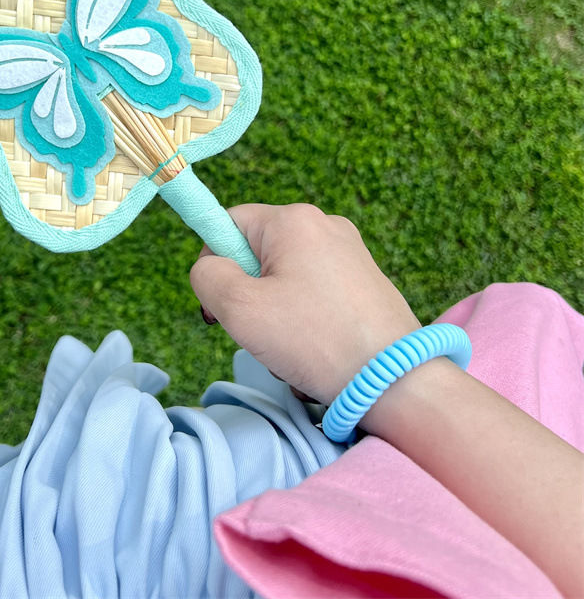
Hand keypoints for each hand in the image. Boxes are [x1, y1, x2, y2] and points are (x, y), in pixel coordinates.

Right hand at [189, 203, 419, 405]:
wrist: (395, 380)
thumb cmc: (313, 340)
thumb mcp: (239, 309)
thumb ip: (207, 276)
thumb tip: (210, 267)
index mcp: (293, 220)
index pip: (229, 223)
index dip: (214, 260)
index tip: (223, 303)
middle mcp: (325, 224)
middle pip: (257, 251)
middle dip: (248, 292)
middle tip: (260, 331)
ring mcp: (350, 251)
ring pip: (284, 275)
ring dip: (274, 311)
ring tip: (291, 345)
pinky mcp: (365, 279)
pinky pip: (314, 290)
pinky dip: (304, 318)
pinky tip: (315, 348)